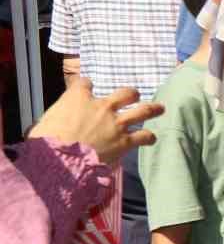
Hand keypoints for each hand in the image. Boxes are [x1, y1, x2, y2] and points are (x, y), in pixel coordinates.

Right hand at [29, 79, 163, 163]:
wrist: (61, 158)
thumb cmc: (45, 140)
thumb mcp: (44, 122)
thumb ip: (54, 118)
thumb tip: (49, 125)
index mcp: (77, 98)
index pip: (84, 84)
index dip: (85, 87)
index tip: (87, 88)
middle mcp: (101, 106)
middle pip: (124, 93)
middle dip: (130, 94)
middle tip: (133, 95)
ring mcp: (116, 122)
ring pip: (142, 110)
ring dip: (152, 109)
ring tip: (160, 108)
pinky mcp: (124, 140)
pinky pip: (143, 136)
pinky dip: (148, 137)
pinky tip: (151, 138)